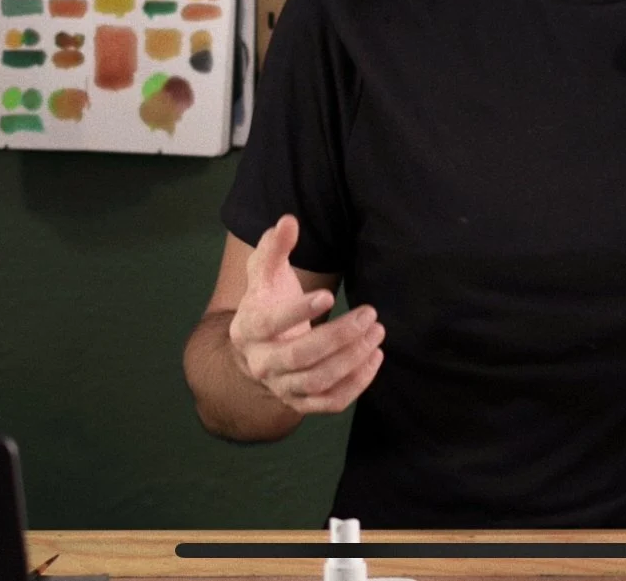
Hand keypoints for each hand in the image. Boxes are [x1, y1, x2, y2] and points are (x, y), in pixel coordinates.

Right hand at [229, 215, 384, 414]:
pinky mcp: (301, 403)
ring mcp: (280, 387)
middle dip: (339, 336)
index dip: (297, 311)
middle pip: (300, 356)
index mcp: (247, 329)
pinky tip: (375, 358)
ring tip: (377, 333)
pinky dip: (356, 384)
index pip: (269, 324)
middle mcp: (260, 363)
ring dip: (353, 359)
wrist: (260, 347)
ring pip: (318, 381)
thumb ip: (275, 246)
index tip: (327, 294)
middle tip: (370, 313)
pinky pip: (331, 402)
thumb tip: (288, 221)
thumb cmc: (267, 300)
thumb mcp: (266, 271)